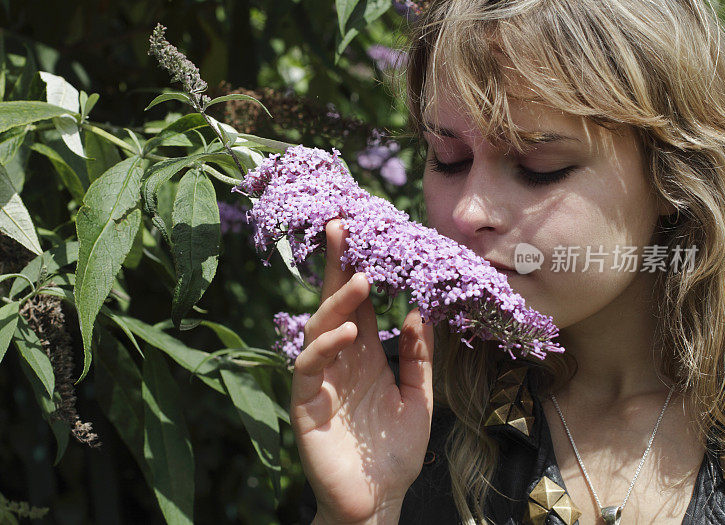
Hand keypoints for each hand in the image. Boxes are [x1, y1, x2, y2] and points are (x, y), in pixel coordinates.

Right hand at [291, 219, 435, 523]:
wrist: (378, 500)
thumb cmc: (395, 451)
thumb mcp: (418, 398)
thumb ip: (419, 357)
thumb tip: (417, 310)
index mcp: (365, 354)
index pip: (357, 302)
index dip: (355, 266)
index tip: (358, 229)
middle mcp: (339, 359)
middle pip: (332, 302)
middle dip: (334, 265)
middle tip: (341, 226)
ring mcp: (320, 379)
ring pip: (320, 328)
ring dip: (338, 302)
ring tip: (359, 278)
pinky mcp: (306, 402)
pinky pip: (310, 366)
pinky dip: (326, 345)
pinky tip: (349, 331)